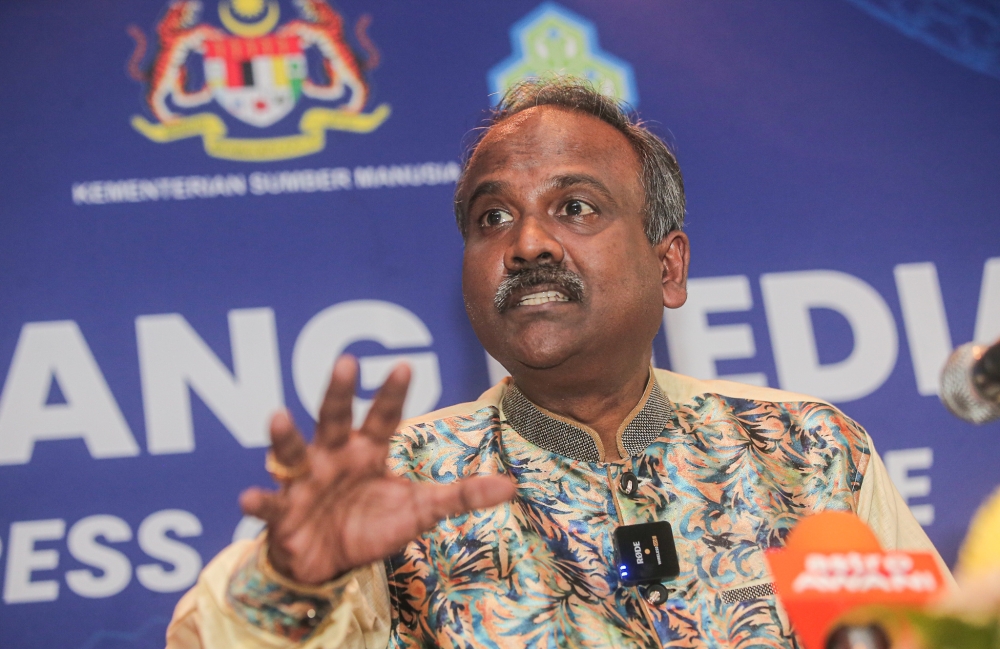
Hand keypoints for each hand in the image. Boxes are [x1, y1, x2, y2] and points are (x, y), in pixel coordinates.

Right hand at [239, 355, 515, 584]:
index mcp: (367, 451)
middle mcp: (334, 457)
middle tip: (345, 361)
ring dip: (285, 436)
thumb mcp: (420, 510)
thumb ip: (461, 496)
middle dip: (340, 392)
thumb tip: (513, 486)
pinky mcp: (284, 512)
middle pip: (336, 419)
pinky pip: (269, 504)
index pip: (383, 417)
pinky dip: (258, 502)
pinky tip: (248, 498)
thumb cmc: (371, 525)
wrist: (328, 563)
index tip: (404, 364)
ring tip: (277, 417)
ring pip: (294, 451)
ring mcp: (306, 481)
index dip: (393, 394)